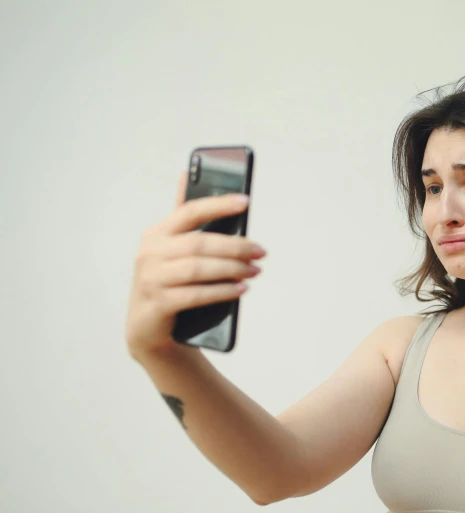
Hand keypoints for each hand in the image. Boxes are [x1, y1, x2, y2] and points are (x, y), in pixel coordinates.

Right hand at [125, 172, 265, 361]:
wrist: (147, 329)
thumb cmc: (169, 283)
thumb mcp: (172, 250)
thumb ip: (182, 219)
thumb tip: (186, 175)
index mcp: (157, 234)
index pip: (189, 211)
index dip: (218, 205)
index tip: (246, 202)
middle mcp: (150, 253)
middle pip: (199, 243)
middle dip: (235, 246)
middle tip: (261, 252)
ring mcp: (151, 279)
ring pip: (198, 268)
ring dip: (232, 269)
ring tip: (255, 271)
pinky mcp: (157, 304)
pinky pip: (196, 295)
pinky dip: (222, 291)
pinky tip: (241, 290)